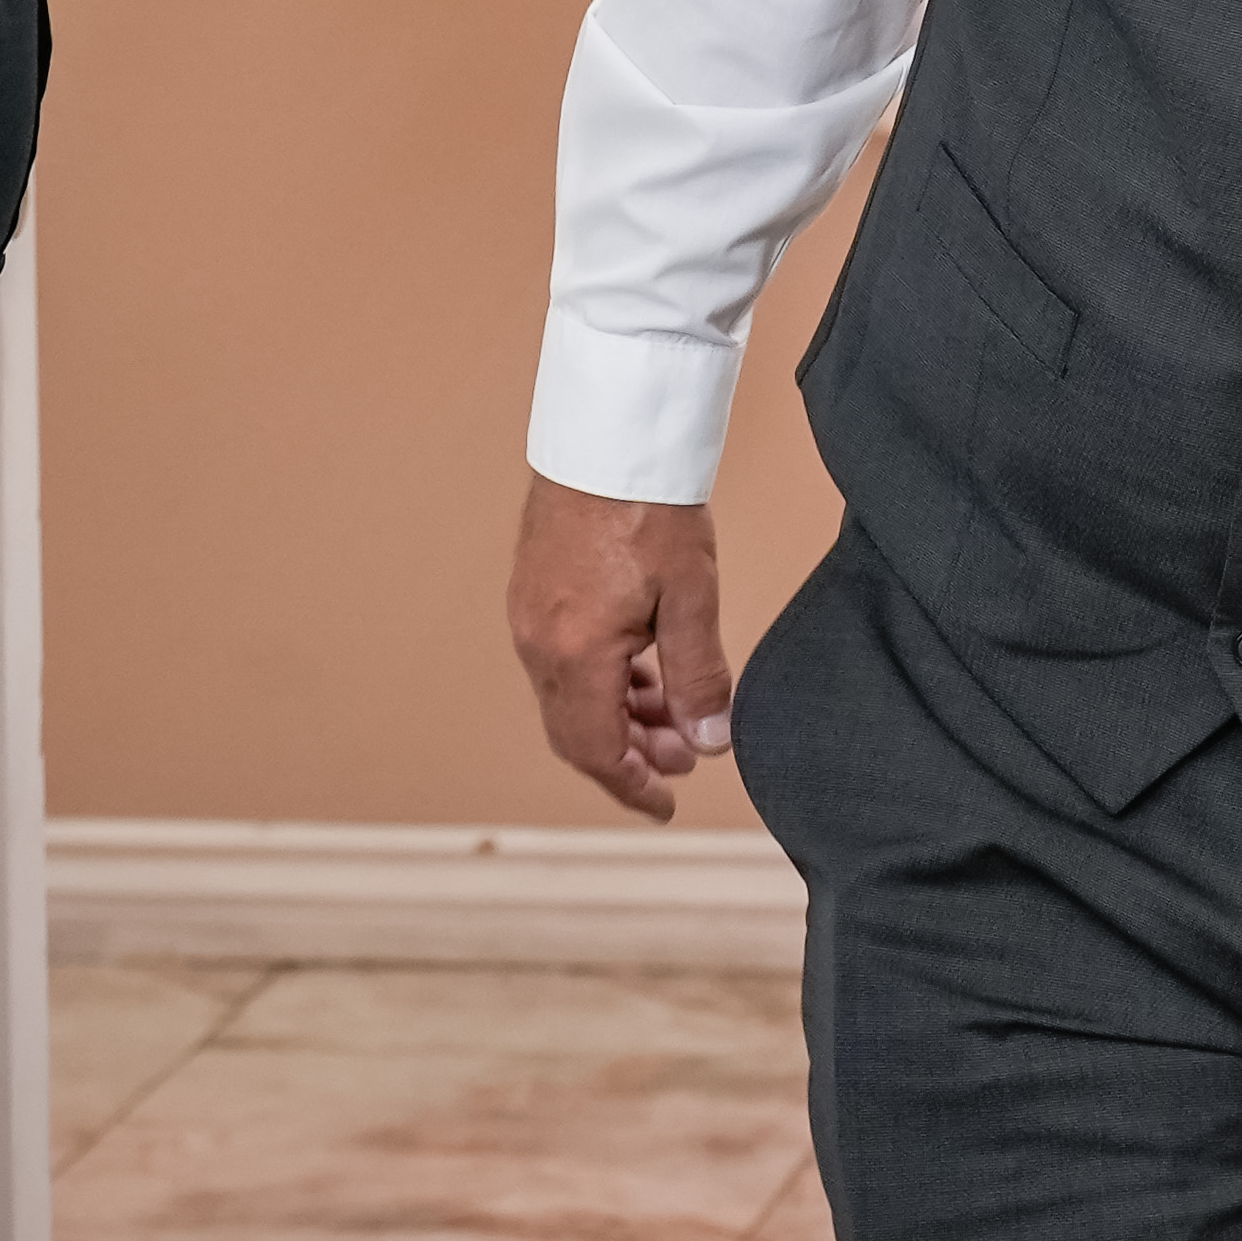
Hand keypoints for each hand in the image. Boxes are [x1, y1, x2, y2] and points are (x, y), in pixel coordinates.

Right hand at [509, 473, 736, 818]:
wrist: (608, 435)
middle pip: (577, 731)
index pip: (597, 750)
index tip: (666, 805)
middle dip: (630, 755)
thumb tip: (710, 741)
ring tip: (675, 714)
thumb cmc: (652, 507)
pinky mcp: (535, 594)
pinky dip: (604, 682)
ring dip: (620, 717)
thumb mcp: (692, 596)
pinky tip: (646, 670)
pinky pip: (564, 663)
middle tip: (684, 758)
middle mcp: (539, 644)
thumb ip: (699, 676)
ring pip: (570, 697)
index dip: (633, 786)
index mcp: (576, 654)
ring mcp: (530, 618)